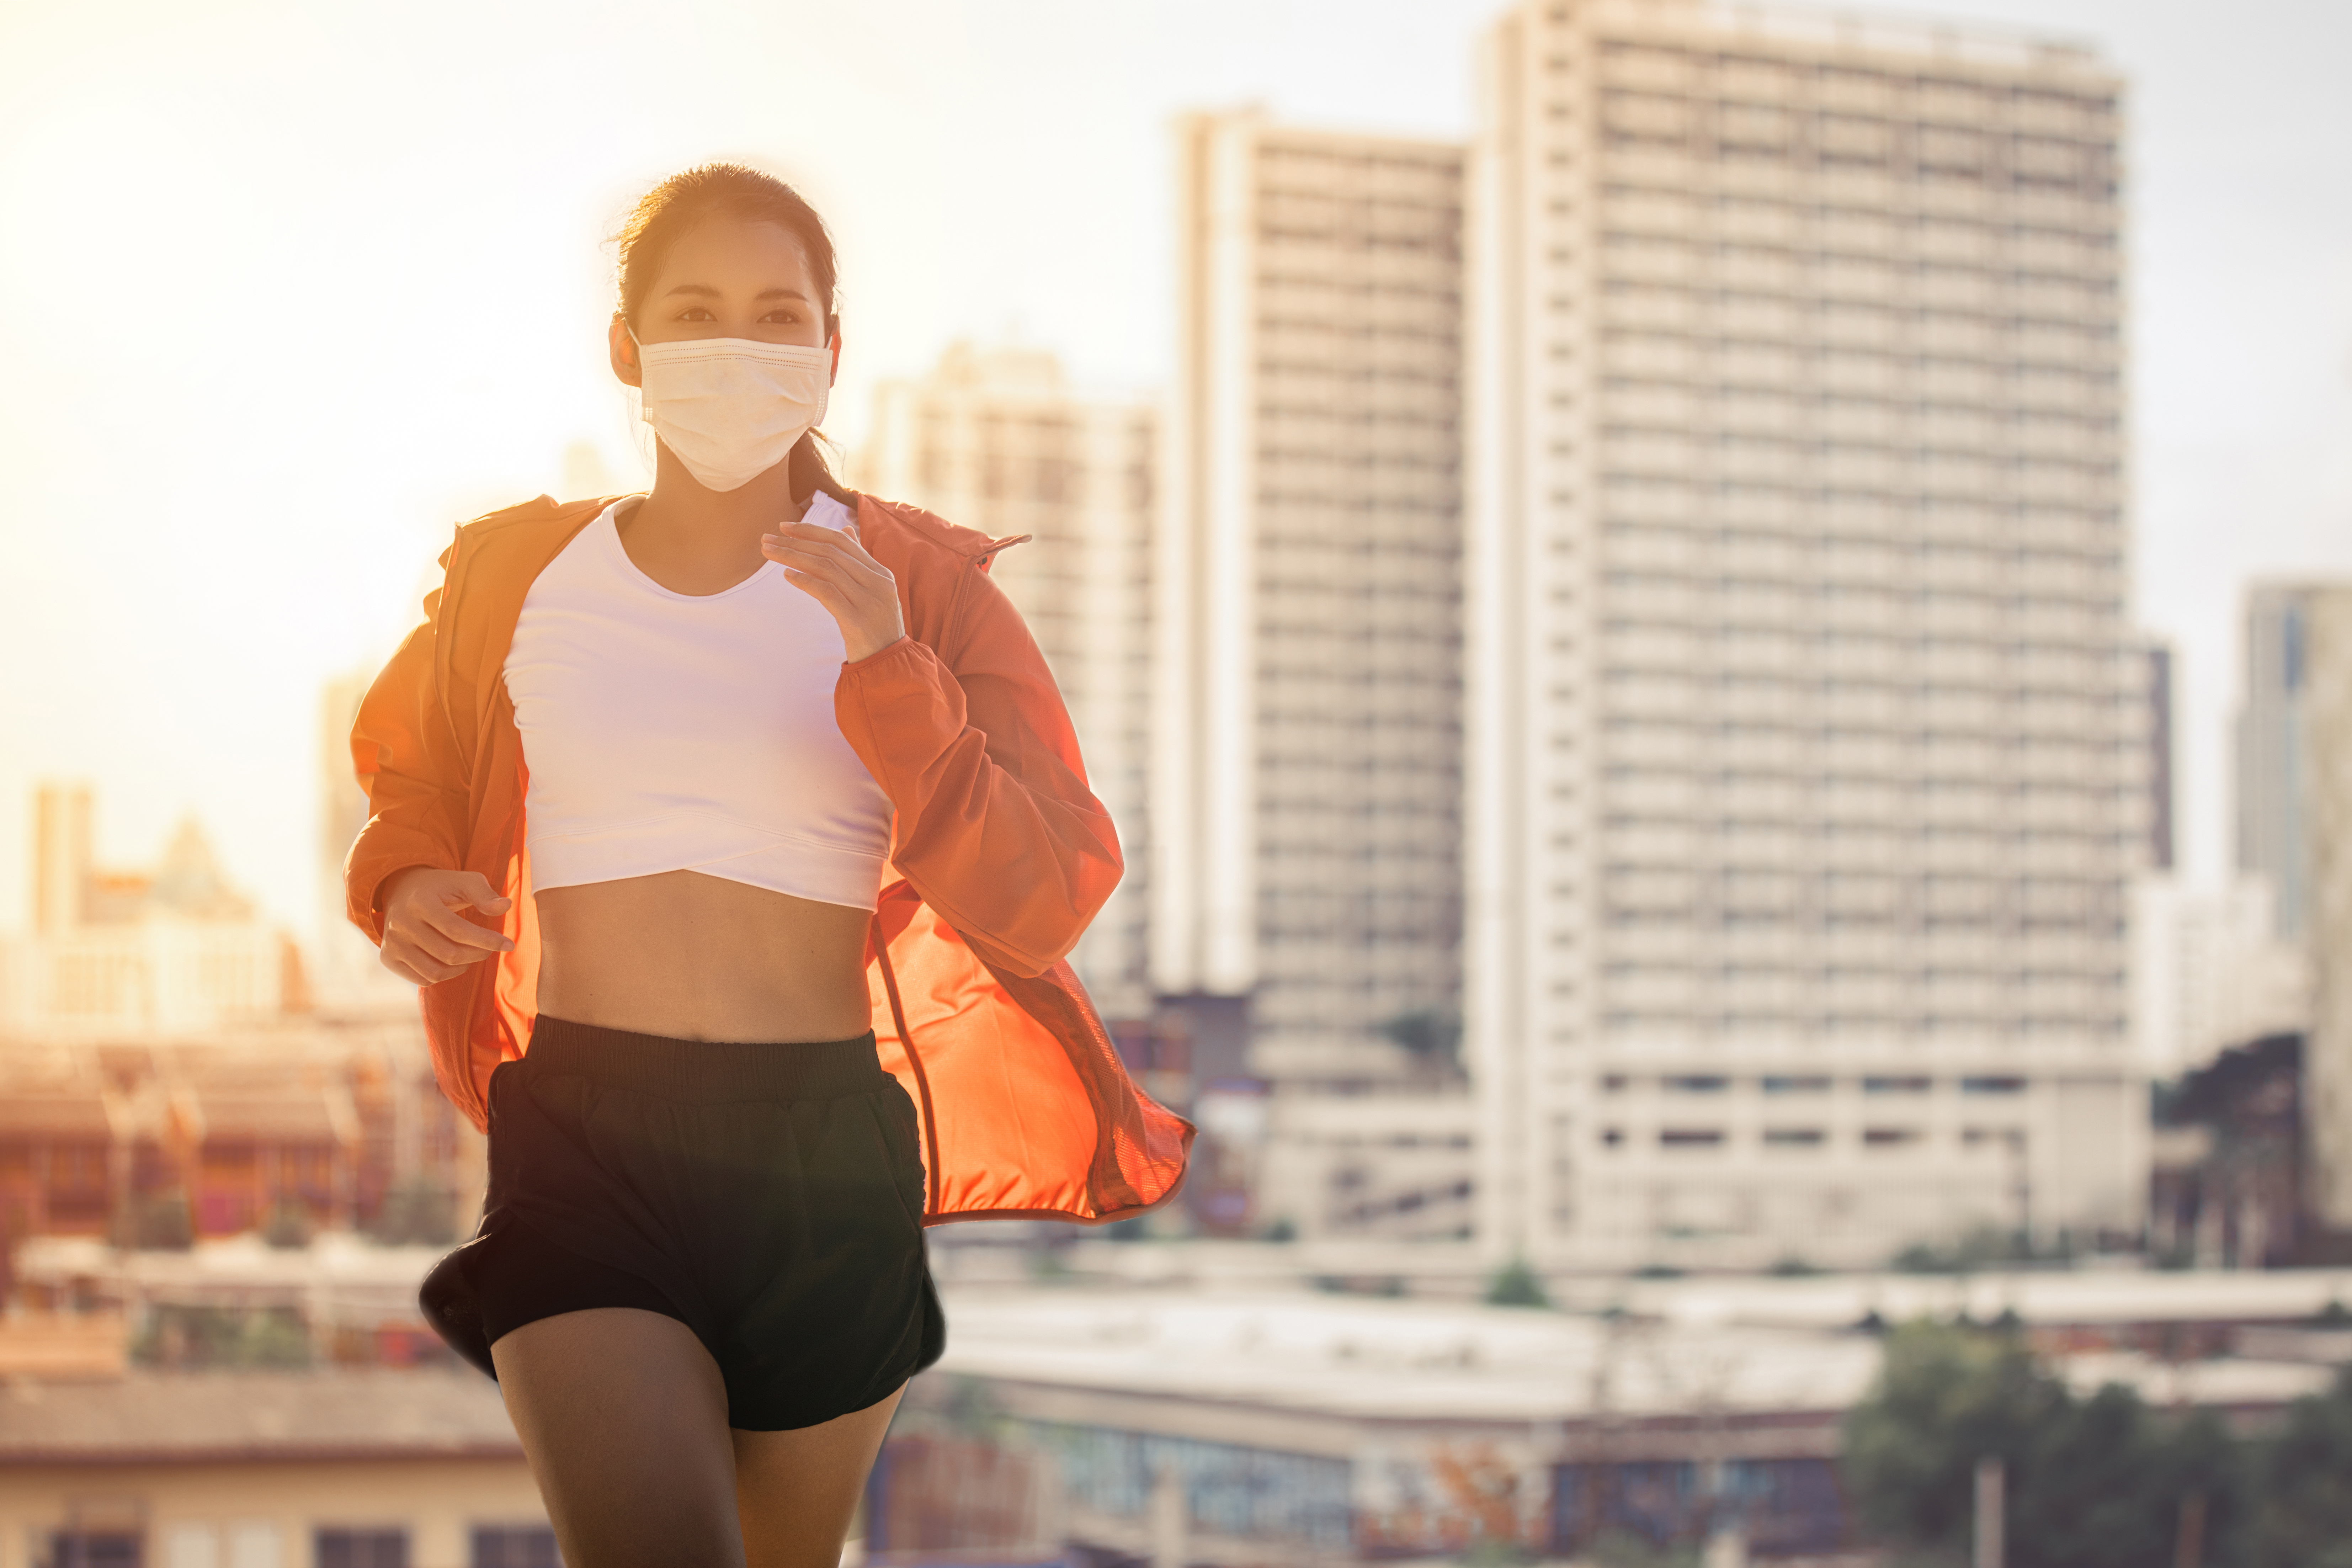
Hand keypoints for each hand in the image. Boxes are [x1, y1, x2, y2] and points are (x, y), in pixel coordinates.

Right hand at [378, 866, 513, 984]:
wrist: (401, 891)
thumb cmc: (440, 888)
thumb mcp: (463, 881)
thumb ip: (485, 893)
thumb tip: (505, 906)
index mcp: (419, 902)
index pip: (457, 930)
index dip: (486, 940)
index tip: (508, 944)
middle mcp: (400, 924)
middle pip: (449, 954)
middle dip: (478, 954)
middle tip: (489, 948)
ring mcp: (391, 944)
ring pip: (436, 972)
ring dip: (462, 967)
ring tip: (471, 953)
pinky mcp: (388, 958)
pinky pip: (423, 979)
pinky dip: (443, 975)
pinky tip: (450, 960)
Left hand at [761, 516, 905, 662]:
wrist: (889, 667)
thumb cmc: (875, 629)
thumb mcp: (873, 592)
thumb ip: (859, 562)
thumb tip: (846, 529)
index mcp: (881, 573)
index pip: (843, 541)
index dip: (812, 531)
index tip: (784, 527)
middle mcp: (878, 583)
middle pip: (831, 552)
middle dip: (796, 543)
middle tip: (767, 540)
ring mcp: (869, 602)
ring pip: (827, 569)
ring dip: (794, 558)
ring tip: (770, 554)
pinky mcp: (858, 622)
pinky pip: (828, 594)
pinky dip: (806, 582)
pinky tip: (787, 576)